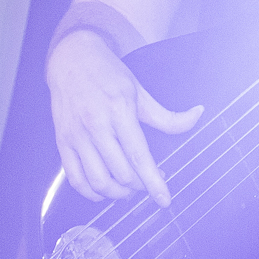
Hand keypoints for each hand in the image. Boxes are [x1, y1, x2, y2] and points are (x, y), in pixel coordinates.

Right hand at [46, 28, 201, 204]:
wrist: (72, 59)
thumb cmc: (108, 75)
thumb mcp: (141, 92)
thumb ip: (167, 115)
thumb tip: (196, 116)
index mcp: (119, 111)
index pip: (139, 156)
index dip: (153, 183)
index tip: (164, 200)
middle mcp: (96, 125)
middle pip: (121, 173)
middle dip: (139, 186)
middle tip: (148, 181)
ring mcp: (76, 136)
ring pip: (98, 181)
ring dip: (117, 193)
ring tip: (128, 188)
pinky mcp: (62, 142)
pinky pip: (75, 179)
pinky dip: (91, 192)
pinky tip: (103, 189)